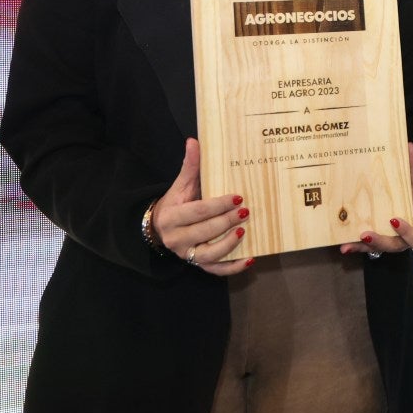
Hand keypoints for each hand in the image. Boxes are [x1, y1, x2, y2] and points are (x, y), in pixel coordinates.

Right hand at [152, 138, 251, 275]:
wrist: (161, 228)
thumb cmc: (177, 203)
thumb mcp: (181, 185)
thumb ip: (191, 166)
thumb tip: (194, 141)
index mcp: (171, 217)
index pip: (197, 211)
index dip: (218, 205)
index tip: (238, 196)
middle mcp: (176, 239)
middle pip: (204, 232)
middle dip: (226, 222)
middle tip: (246, 211)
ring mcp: (187, 254)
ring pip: (209, 255)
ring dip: (228, 244)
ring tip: (244, 231)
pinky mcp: (197, 265)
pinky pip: (216, 270)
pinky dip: (233, 267)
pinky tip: (250, 259)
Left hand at [340, 143, 412, 256]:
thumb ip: (410, 169)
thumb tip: (410, 145)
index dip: (406, 230)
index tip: (394, 219)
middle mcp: (405, 239)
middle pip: (394, 245)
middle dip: (380, 240)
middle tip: (365, 233)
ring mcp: (392, 242)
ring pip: (379, 248)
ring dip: (363, 247)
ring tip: (348, 244)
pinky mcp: (380, 243)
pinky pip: (368, 247)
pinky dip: (356, 247)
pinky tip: (344, 246)